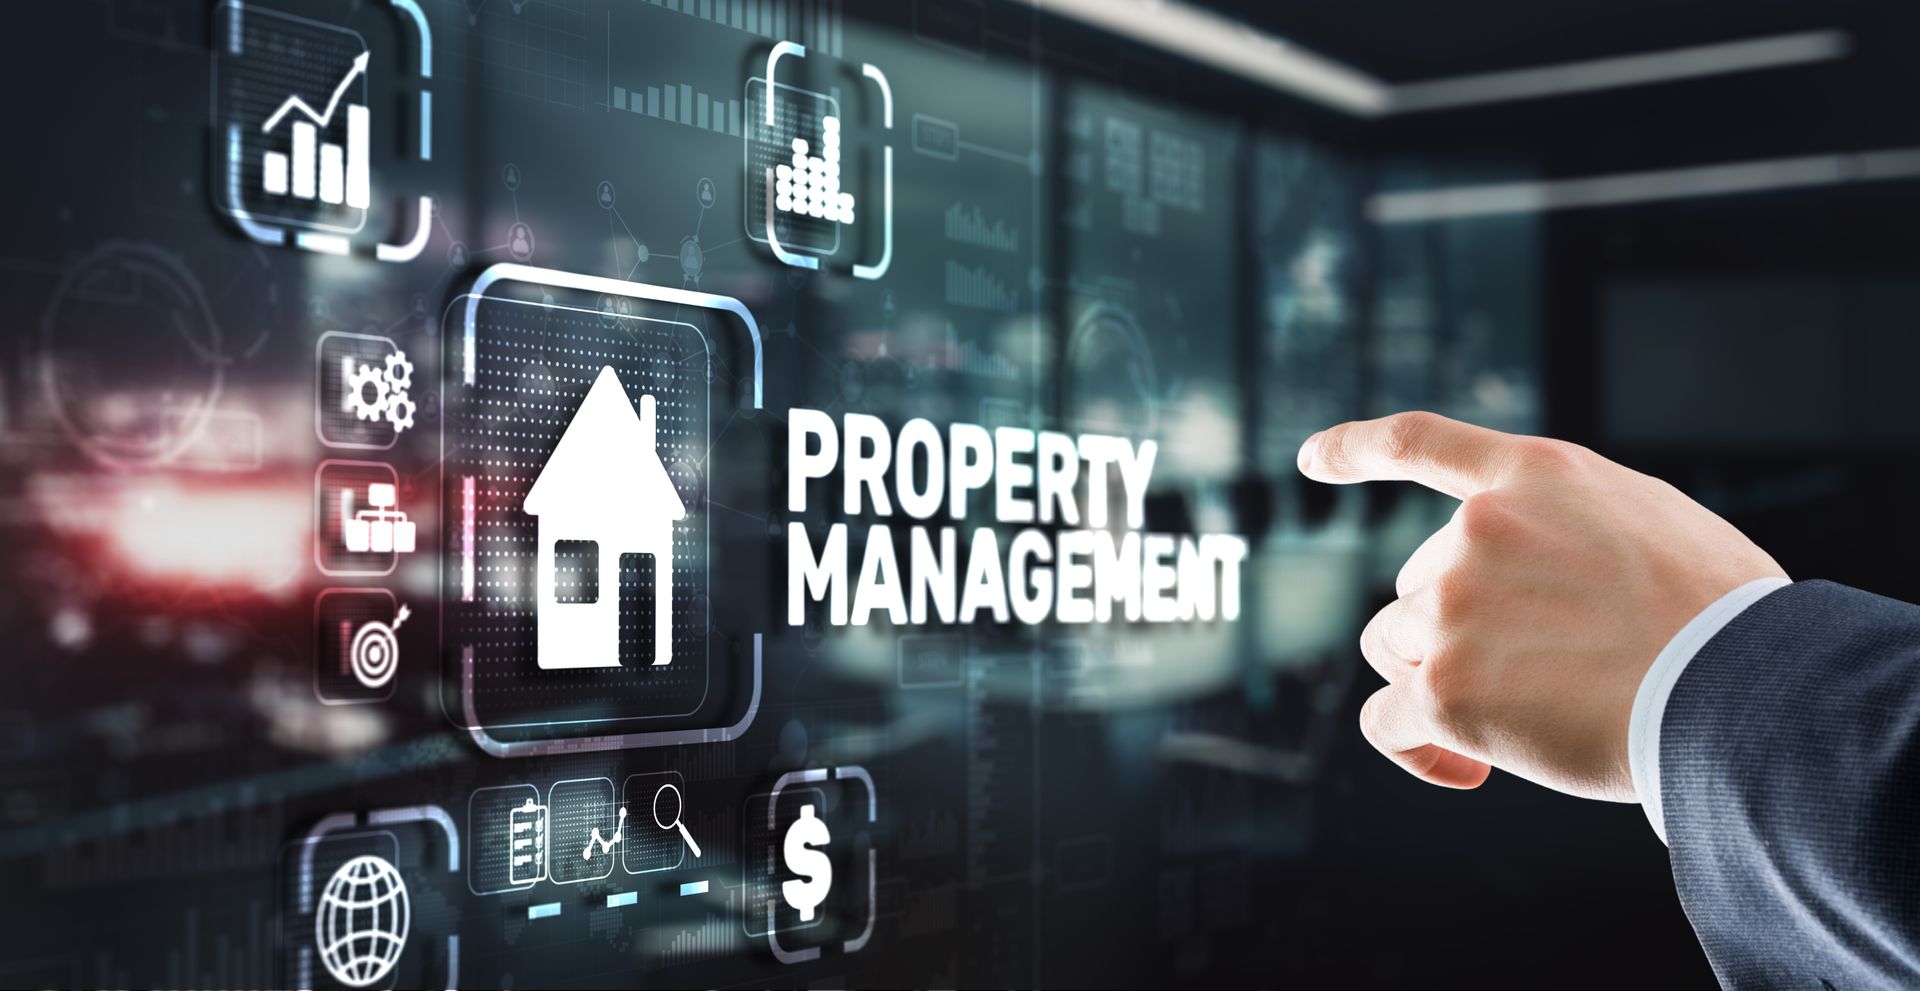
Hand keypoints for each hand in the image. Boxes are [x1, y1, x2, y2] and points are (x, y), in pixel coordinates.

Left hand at [1298, 412, 1786, 801]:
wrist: (1741, 688)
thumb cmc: (1722, 620)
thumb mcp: (1652, 522)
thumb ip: (1572, 528)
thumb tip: (1537, 578)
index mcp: (1535, 477)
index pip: (1424, 443)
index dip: (1358, 451)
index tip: (1310, 459)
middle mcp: (1478, 531)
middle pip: (1413, 586)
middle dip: (1456, 628)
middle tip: (1541, 669)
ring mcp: (1454, 609)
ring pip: (1396, 650)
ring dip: (1439, 682)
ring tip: (1521, 715)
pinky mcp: (1446, 691)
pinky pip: (1388, 722)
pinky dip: (1416, 748)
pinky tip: (1466, 767)